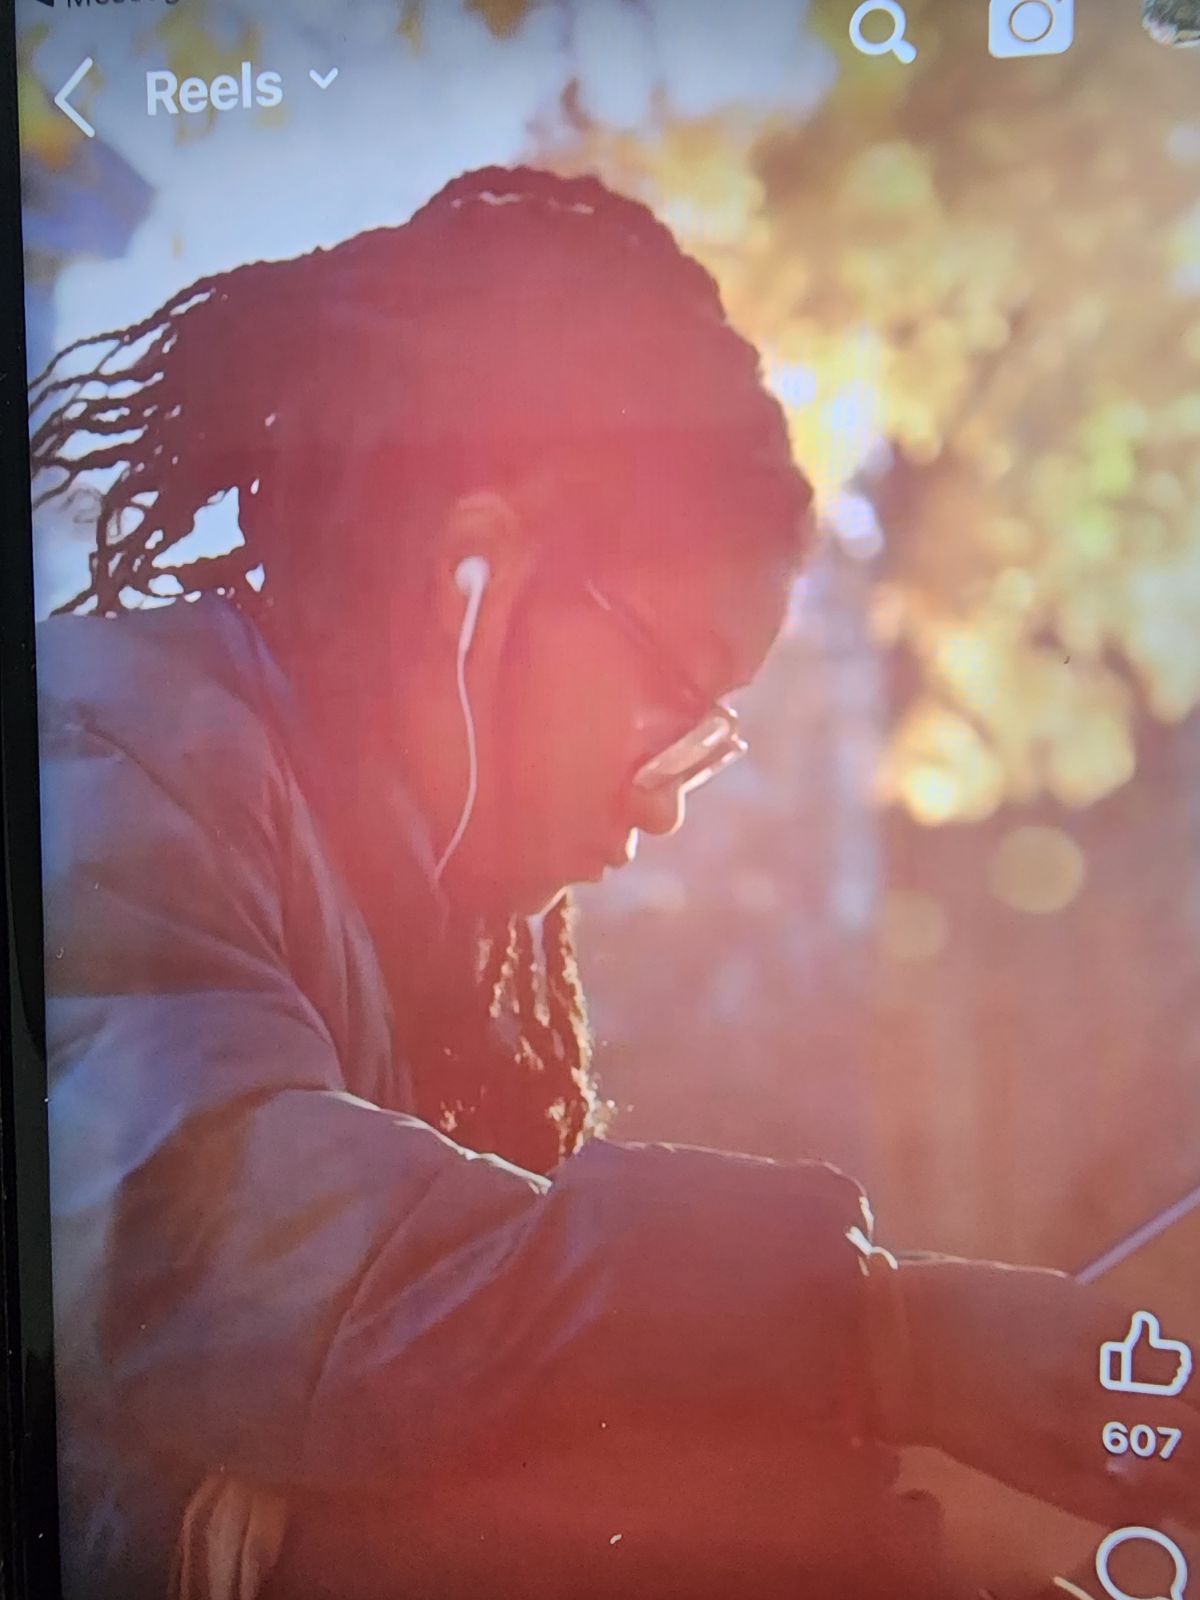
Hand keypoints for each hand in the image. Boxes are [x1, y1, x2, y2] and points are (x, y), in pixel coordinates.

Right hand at [895, 1257, 1199, 1528]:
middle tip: (1182, 1433)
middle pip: (1191, 1430)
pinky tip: (1139, 1489)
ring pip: (1169, 1476)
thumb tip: (1168, 1371)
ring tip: (1169, 1466)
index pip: (1191, 1374)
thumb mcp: (1059, 1297)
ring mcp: (1073, 1436)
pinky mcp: (1049, 1477)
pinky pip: (1124, 1506)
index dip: (1196, 1393)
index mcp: (1101, 1325)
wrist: (899, 1346)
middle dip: (1193, 1434)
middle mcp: (1097, 1382)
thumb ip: (1119, 1335)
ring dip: (1181, 1474)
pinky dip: (1145, 1504)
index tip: (1188, 1397)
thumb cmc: (977, 1306)